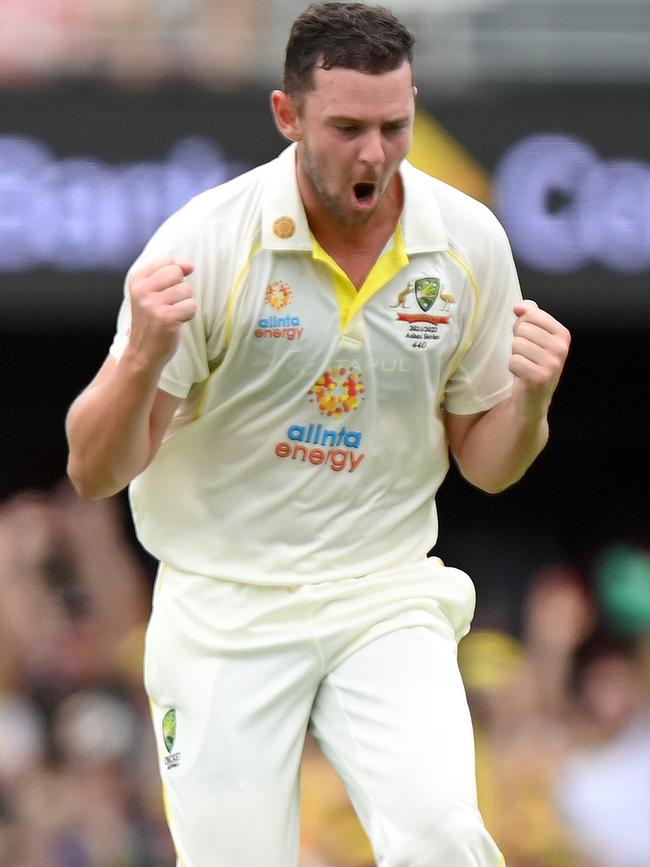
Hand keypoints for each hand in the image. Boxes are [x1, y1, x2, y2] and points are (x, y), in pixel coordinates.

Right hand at [126, 256, 196, 368]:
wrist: (143, 352)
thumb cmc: (151, 320)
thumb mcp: (149, 293)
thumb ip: (167, 274)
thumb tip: (188, 265)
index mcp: (137, 280)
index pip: (166, 261)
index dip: (177, 270)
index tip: (172, 285)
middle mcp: (142, 290)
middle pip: (177, 273)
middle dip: (180, 287)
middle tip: (170, 303)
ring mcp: (153, 304)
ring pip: (186, 290)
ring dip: (184, 302)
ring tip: (172, 313)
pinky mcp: (167, 318)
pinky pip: (191, 305)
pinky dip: (189, 314)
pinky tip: (177, 321)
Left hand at [509, 300, 570, 416]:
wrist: (534, 397)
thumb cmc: (533, 363)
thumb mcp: (536, 337)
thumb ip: (531, 316)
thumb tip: (520, 306)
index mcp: (563, 334)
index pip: (531, 314)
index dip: (522, 326)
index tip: (529, 340)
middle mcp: (561, 348)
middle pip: (522, 329)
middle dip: (518, 342)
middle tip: (527, 356)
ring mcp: (552, 363)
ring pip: (516, 344)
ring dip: (515, 356)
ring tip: (525, 365)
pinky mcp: (539, 377)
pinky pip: (514, 361)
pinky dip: (513, 369)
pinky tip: (523, 375)